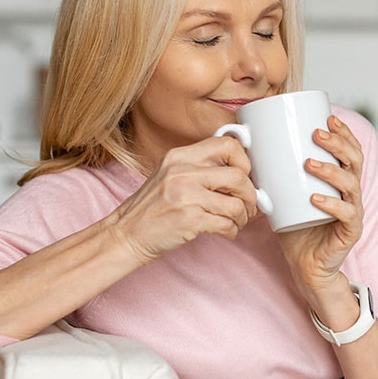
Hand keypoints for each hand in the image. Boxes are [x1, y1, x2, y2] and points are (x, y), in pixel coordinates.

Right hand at [108, 136, 258, 263]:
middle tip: (249, 205)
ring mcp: (186, 195)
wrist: (126, 233)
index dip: (244, 161)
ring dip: (243, 216)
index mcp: (180, 156)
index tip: (246, 176)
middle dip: (251, 194)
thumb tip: (241, 171)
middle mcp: (183, 172)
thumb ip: (200, 168)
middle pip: (239, 174)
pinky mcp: (189, 219)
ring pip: (236, 203)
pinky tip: (227, 231)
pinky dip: (233, 230)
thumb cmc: (152, 207)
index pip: (227, 144)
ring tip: (237, 221)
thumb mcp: (171, 175)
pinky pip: (227, 224)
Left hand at [277, 115, 364, 297]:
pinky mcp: (350, 232)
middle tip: (316, 134)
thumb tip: (248, 148)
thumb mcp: (285, 195)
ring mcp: (353, 212)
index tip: (328, 116)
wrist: (307, 266)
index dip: (343, 132)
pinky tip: (315, 198)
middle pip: (354, 161)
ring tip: (309, 163)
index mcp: (341, 181)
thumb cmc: (297, 228)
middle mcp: (352, 194)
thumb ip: (275, 174)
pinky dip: (331, 204)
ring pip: (351, 185)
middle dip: (337, 144)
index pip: (350, 150)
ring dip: (331, 170)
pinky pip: (346, 215)